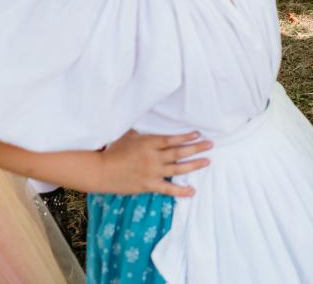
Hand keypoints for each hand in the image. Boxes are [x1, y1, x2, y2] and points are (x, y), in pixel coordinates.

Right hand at [96, 129, 212, 197]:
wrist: (102, 171)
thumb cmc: (114, 151)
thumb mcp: (128, 135)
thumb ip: (142, 131)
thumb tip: (148, 121)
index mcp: (149, 143)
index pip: (172, 139)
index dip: (186, 137)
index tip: (198, 135)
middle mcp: (154, 157)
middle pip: (179, 152)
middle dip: (197, 148)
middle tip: (210, 145)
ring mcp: (152, 172)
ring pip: (178, 169)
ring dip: (194, 165)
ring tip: (207, 161)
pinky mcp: (149, 185)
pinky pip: (168, 189)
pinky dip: (181, 191)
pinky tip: (192, 191)